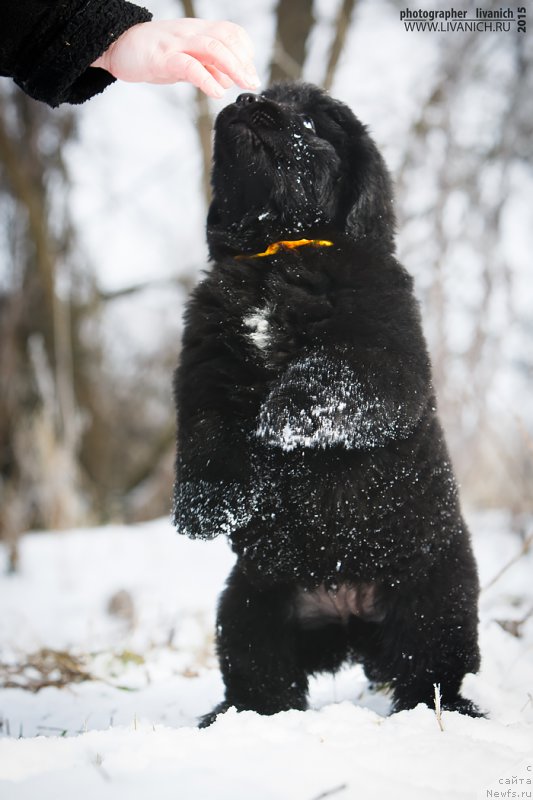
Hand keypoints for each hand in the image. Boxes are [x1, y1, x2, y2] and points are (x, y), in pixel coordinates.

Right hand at [91, 19, 259, 97]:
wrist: (117, 46)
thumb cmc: (152, 54)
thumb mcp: (184, 60)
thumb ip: (205, 68)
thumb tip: (226, 80)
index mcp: (197, 32)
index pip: (230, 32)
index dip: (245, 48)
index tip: (251, 70)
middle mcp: (190, 33)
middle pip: (225, 39)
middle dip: (244, 62)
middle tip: (253, 83)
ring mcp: (176, 44)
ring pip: (212, 48)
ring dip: (232, 67)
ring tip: (242, 85)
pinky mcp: (162, 58)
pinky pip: (189, 65)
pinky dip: (206, 78)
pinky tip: (216, 92)